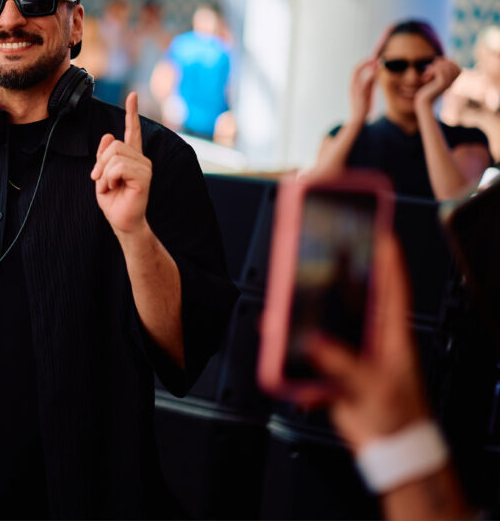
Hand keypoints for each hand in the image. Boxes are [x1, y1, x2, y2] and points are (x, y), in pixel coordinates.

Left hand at [91, 92, 151, 234]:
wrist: (122, 222)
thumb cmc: (114, 202)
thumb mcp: (102, 176)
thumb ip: (104, 157)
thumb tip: (108, 135)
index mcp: (132, 157)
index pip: (132, 131)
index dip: (132, 113)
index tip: (133, 96)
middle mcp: (141, 159)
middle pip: (113, 144)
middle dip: (100, 163)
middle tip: (100, 181)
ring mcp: (145, 167)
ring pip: (114, 155)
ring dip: (104, 174)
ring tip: (109, 187)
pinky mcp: (144, 176)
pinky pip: (118, 167)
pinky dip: (109, 178)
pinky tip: (115, 188)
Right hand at [303, 234, 429, 449]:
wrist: (390, 450)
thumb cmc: (399, 416)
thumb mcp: (372, 384)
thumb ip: (341, 361)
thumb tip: (312, 342)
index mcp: (392, 335)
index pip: (393, 287)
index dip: (388, 258)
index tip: (378, 233)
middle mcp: (372, 340)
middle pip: (352, 299)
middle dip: (336, 278)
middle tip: (319, 257)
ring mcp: (353, 356)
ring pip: (323, 329)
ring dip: (302, 325)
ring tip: (283, 315)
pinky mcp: (335, 374)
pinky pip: (308, 362)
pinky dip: (294, 366)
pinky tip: (286, 369)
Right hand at [349, 58, 377, 123]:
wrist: (358, 119)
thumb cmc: (363, 107)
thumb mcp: (367, 93)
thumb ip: (370, 83)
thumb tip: (376, 74)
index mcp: (353, 85)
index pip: (356, 70)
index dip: (364, 63)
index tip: (373, 59)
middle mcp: (352, 86)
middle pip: (355, 69)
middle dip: (365, 62)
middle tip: (375, 58)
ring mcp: (354, 89)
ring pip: (358, 73)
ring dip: (367, 65)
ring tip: (377, 62)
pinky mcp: (359, 94)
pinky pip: (364, 81)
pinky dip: (370, 74)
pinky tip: (377, 71)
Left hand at [414, 57, 460, 108]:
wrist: (424, 100)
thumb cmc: (428, 88)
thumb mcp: (434, 75)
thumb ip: (439, 66)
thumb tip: (440, 57)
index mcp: (456, 78)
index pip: (452, 62)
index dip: (441, 62)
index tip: (432, 70)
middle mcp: (455, 79)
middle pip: (449, 62)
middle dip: (437, 64)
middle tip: (428, 72)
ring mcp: (450, 81)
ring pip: (443, 65)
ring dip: (433, 67)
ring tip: (427, 74)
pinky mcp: (443, 82)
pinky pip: (439, 69)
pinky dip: (431, 70)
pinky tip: (426, 77)